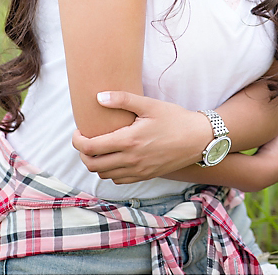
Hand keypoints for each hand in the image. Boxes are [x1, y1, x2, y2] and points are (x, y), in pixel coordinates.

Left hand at [71, 91, 214, 182]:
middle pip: (93, 165)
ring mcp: (139, 170)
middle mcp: (131, 159)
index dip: (77, 141)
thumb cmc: (175, 118)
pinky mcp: (145, 176)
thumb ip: (123, 99)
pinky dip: (110, 172)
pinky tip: (113, 159)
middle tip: (85, 141)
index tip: (78, 132)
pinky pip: (119, 180)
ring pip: (104, 175)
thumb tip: (99, 97)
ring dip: (96, 163)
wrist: (200, 139)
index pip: (90, 147)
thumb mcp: (150, 105)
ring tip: (98, 149)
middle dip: (83, 154)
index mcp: (129, 141)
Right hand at [243, 105, 277, 187]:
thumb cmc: (277, 153)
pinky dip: (261, 145)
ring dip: (270, 138)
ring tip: (263, 132)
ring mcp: (277, 169)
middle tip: (272, 122)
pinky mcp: (263, 170)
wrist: (255, 172)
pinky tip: (255, 141)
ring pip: (275, 146)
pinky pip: (265, 152)